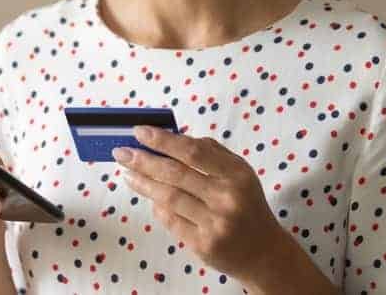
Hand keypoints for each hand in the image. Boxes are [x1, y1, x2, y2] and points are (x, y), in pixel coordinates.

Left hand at [112, 125, 290, 288]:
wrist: (263, 252)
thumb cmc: (246, 204)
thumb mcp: (239, 173)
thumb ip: (210, 152)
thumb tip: (171, 136)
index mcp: (236, 174)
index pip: (193, 152)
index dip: (163, 140)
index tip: (139, 131)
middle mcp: (226, 199)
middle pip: (175, 174)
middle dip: (143, 160)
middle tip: (121, 152)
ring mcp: (214, 224)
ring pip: (168, 198)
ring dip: (143, 183)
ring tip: (127, 173)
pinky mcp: (203, 245)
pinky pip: (171, 220)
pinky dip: (157, 206)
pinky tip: (149, 197)